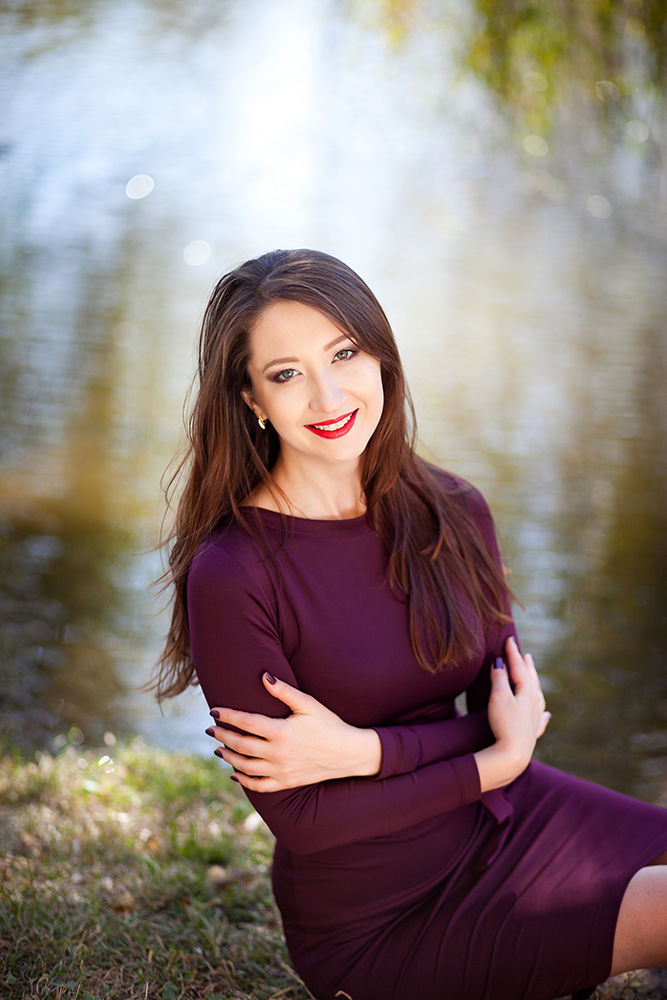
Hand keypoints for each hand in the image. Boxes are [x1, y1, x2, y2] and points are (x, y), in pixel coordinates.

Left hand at [207, 673, 381, 791]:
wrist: (349, 753)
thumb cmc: (329, 724)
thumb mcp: (309, 704)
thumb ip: (284, 691)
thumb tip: (264, 677)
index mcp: (281, 732)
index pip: (246, 722)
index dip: (227, 716)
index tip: (214, 711)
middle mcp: (278, 753)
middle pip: (240, 744)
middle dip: (222, 735)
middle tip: (210, 729)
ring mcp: (281, 771)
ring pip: (245, 766)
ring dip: (228, 756)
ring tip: (218, 748)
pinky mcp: (286, 783)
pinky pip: (258, 785)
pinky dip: (243, 780)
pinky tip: (235, 773)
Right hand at [474, 636, 550, 791]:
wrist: (513, 755)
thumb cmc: (504, 724)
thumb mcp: (499, 697)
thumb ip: (499, 678)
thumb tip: (499, 663)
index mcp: (527, 692)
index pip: (519, 667)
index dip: (513, 653)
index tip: (509, 639)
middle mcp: (534, 703)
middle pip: (531, 679)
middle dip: (526, 666)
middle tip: (525, 654)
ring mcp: (535, 718)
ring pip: (537, 696)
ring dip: (534, 684)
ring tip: (533, 676)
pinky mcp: (532, 733)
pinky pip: (541, 718)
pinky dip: (543, 713)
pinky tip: (547, 714)